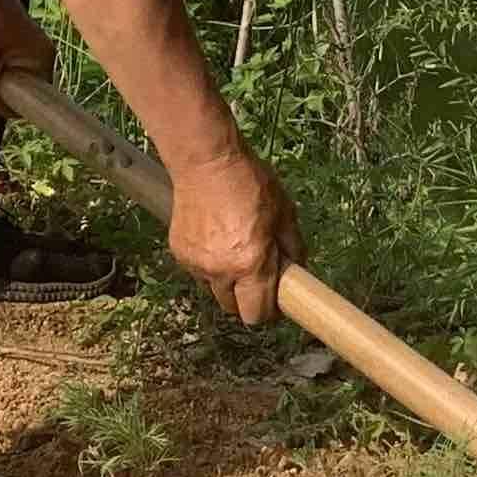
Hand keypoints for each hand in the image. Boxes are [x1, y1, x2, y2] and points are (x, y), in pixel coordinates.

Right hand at [167, 141, 300, 326]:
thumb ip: (292, 248)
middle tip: (258, 273)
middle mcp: (221, 270)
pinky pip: (199, 271)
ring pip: (215, 290)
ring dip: (228, 280)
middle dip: (248, 297)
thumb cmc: (250, 183)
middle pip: (234, 308)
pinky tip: (216, 237)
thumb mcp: (284, 213)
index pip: (257, 315)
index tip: (276, 299)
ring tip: (235, 248)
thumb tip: (296, 272)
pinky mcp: (180, 253)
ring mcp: (196, 264)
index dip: (269, 311)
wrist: (206, 162)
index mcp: (251, 264)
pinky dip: (210, 263)